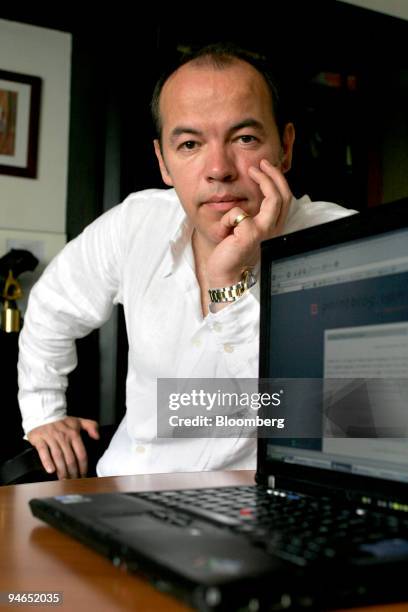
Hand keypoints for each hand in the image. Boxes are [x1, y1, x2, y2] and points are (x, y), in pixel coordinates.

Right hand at [27, 416, 99, 478]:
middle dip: (73, 472)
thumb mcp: (78, 421)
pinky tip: (50, 470)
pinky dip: (47, 461)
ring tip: (64, 480)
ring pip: (58, 457)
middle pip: (70, 458)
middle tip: (74, 482)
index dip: (83, 467)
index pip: (81, 454)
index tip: (83, 475)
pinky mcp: (40, 439)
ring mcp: (51, 438)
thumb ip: (91, 426)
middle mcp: (63, 437)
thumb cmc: (62, 421)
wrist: (44, 414)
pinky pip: (43, 452)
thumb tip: (97, 437)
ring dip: (62, 470)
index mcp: (74, 434)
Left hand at [207, 158, 291, 286]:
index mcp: (273, 228)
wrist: (226, 275)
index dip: (277, 180)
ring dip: (264, 180)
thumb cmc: (232, 253)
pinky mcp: (251, 234)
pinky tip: (224, 228)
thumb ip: (251, 215)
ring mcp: (264, 232)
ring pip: (274, 198)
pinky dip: (229, 215)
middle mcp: (273, 230)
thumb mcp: (244, 230)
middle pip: (284, 195)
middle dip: (274, 174)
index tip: (265, 167)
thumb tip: (250, 195)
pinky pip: (239, 212)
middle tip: (261, 164)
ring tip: (252, 170)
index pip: (284, 199)